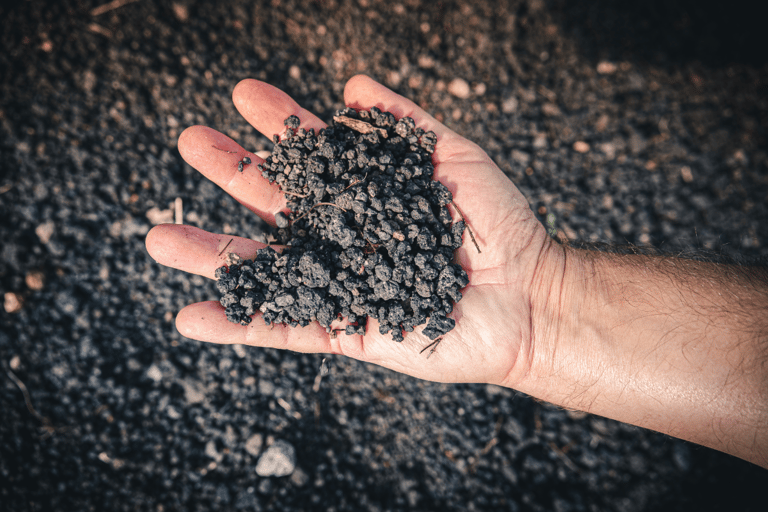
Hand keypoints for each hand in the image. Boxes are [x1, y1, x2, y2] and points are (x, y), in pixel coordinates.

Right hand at [145, 75, 557, 385]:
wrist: (529, 295)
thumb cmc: (499, 226)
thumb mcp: (453, 159)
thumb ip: (406, 124)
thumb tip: (352, 87)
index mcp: (366, 198)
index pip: (310, 157)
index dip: (278, 126)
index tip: (244, 93)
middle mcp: (344, 239)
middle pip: (275, 206)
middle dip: (232, 173)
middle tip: (190, 140)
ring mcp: (341, 286)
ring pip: (264, 270)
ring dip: (210, 254)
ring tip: (156, 236)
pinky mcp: (347, 331)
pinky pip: (284, 330)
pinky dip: (237, 325)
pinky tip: (189, 316)